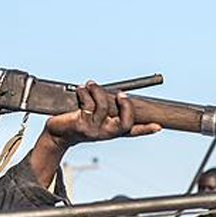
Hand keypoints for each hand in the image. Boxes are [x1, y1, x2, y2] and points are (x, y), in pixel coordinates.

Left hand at [26, 83, 161, 186]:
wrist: (57, 133)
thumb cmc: (77, 119)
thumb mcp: (95, 113)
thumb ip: (108, 106)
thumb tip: (118, 93)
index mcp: (112, 130)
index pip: (133, 131)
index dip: (146, 129)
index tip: (158, 126)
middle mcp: (106, 133)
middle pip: (125, 124)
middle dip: (126, 107)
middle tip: (122, 95)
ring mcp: (94, 131)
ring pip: (103, 107)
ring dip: (97, 91)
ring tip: (90, 84)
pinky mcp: (82, 125)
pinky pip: (87, 104)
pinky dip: (85, 92)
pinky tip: (81, 89)